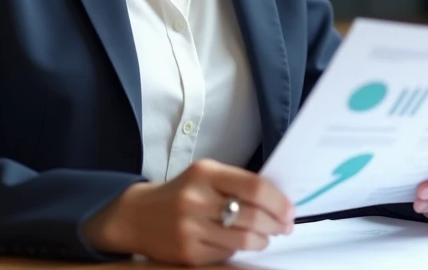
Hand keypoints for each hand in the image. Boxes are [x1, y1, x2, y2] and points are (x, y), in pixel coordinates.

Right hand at [82, 159, 295, 265]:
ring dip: (263, 239)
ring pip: (244, 239)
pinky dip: (239, 249)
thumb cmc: (181, 193)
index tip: (289, 209)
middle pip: (252, 216)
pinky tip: (239, 243)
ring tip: (266, 236)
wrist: (137, 216)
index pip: (254, 187)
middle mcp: (196, 199)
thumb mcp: (205, 175)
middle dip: (276, 223)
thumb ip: (237, 183)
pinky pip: (227, 254)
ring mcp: (191, 228)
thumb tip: (277, 201)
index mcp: (204, 173)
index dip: (278, 201)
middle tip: (284, 226)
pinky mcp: (188, 253)